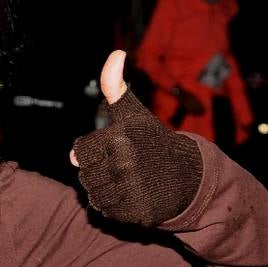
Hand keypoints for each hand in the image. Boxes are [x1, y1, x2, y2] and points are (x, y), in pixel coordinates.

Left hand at [69, 51, 203, 226]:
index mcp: (120, 138)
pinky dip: (115, 207)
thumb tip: (116, 54)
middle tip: (122, 166)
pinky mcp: (136, 213)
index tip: (113, 147)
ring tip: (127, 180)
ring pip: (93, 195)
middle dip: (98, 171)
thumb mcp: (134, 112)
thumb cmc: (153, 141)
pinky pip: (106, 212)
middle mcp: (124, 164)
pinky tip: (132, 196)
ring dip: (105, 190)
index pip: (79, 152)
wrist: (188, 176)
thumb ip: (115, 85)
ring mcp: (131, 191)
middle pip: (84, 175)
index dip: (93, 151)